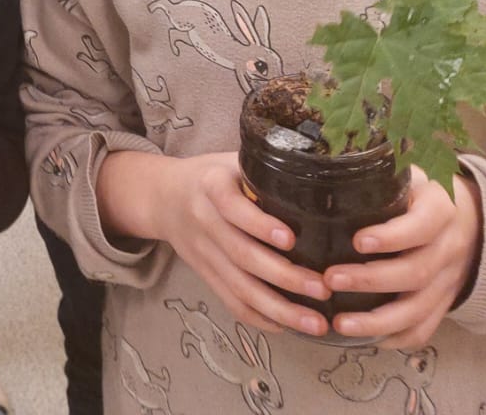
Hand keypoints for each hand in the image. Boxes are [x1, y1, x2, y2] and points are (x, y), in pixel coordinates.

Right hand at [113, 150, 331, 335]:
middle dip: (284, 276)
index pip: (232, 206)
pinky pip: (230, 301)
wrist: (162, 197)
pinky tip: (287, 326)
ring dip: (279, 309)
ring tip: (316, 322)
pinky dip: (258, 318)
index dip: (259, 224)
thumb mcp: (232, 161)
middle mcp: (203, 220)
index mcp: (211, 185)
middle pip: (241, 255)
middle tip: (323, 288)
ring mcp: (202, 252)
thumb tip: (321, 182)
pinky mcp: (204, 274)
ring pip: (239, 287)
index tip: (291, 239)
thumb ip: (265, 171)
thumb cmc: (212, 175)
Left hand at [323, 169, 482, 347]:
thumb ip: (380, 172)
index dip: (393, 236)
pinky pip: (423, 329)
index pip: (422, 225)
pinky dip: (395, 338)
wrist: (471, 222)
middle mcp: (448, 248)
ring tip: (339, 323)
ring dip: (378, 321)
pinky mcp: (442, 304)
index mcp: (440, 211)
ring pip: (418, 309)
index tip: (358, 241)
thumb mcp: (409, 174)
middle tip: (330, 279)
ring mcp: (447, 281)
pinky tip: (363, 338)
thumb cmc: (420, 194)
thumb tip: (330, 161)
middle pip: (416, 272)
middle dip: (371, 280)